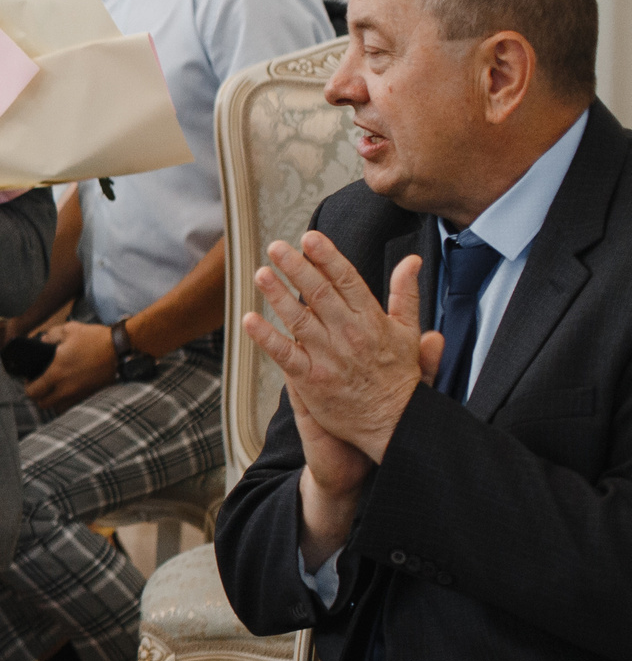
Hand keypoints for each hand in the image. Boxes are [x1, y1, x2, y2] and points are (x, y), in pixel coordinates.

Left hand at [23, 319, 118, 410]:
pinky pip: (74, 405)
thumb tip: (42, 340)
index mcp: (56, 372)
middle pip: (43, 404)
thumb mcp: (70, 329)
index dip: (28, 387)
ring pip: (58, 408)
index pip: (33, 392)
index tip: (31, 379)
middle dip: (39, 397)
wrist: (122, 349)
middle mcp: (65, 388)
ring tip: (56, 389)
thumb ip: (51, 335)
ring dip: (54, 401)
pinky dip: (69, 401)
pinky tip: (72, 389)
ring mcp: (79, 394)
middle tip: (42, 385)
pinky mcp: (91, 396)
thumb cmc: (96, 339)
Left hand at [241, 237, 441, 464]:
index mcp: (372, 320)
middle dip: (297, 268)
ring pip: (299, 319)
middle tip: (276, 247)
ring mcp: (329, 357)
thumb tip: (412, 261)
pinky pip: (285, 354)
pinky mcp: (311, 380)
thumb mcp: (409, 332)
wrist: (394, 422)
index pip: (347, 280)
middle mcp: (349, 334)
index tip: (310, 238)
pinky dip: (266, 337)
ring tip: (261, 274)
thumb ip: (406, 294)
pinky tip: (249, 320)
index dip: (327, 257)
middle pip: (319, 293)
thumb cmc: (399, 376)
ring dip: (278, 295)